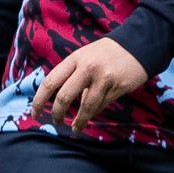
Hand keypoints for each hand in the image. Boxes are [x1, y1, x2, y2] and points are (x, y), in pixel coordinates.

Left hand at [30, 37, 151, 132]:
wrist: (138, 45)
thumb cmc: (107, 52)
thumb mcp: (86, 57)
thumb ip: (73, 75)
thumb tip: (63, 101)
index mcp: (75, 59)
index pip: (51, 81)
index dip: (39, 100)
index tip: (35, 112)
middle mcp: (87, 68)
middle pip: (65, 97)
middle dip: (57, 113)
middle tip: (56, 121)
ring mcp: (104, 78)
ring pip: (86, 106)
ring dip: (79, 120)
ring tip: (75, 127)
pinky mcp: (118, 87)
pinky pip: (102, 105)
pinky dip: (94, 112)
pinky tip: (91, 115)